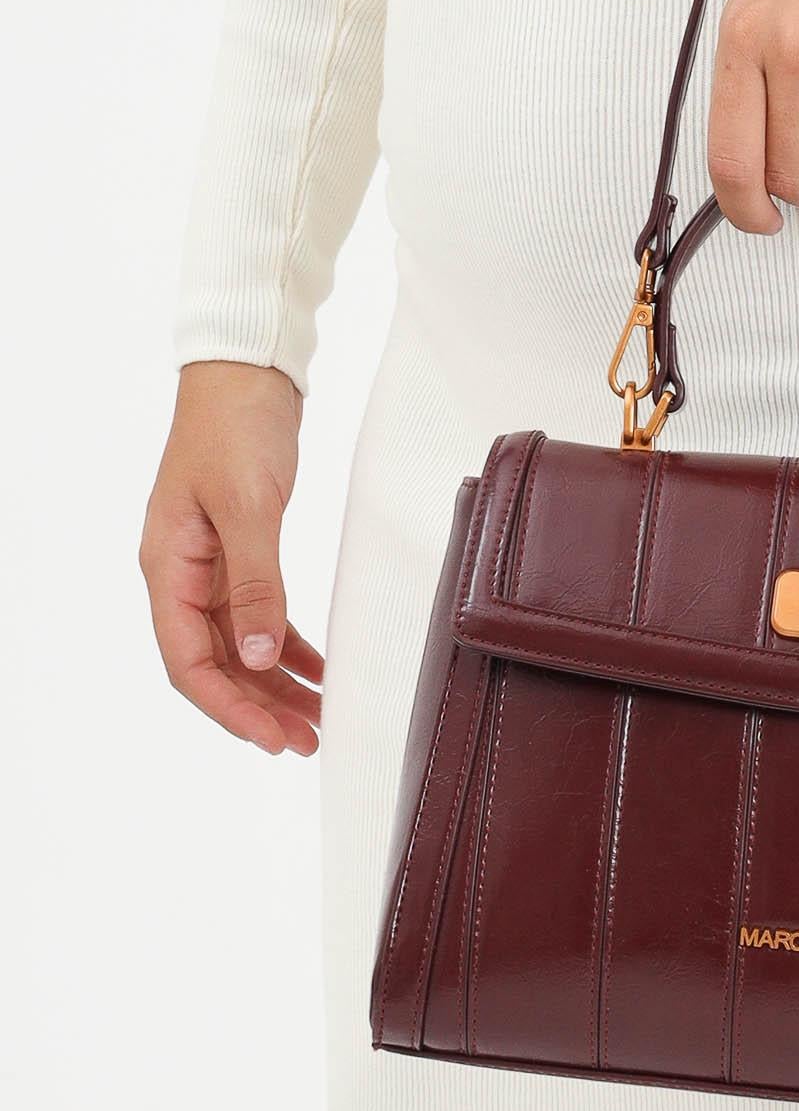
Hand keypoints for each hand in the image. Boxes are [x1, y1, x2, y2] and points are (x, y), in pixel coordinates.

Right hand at [139, 361, 321, 755]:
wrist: (247, 369)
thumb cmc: (235, 426)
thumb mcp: (248, 505)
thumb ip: (255, 582)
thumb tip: (261, 656)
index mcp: (168, 567)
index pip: (190, 662)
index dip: (230, 707)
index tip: (274, 739)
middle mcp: (182, 573)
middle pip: (216, 662)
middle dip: (258, 706)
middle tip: (308, 741)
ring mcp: (210, 563)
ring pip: (240, 643)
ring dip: (276, 682)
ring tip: (318, 718)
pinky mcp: (241, 549)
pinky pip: (259, 613)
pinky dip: (287, 643)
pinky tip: (318, 667)